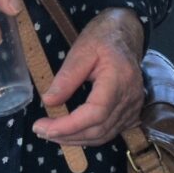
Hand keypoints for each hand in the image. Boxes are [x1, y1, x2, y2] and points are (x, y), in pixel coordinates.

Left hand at [35, 9, 146, 146]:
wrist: (125, 33)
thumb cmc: (103, 37)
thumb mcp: (81, 50)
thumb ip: (66, 77)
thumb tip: (48, 102)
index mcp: (119, 79)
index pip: (95, 113)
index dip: (68, 126)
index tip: (43, 127)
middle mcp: (130, 98)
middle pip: (99, 129)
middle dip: (67, 136)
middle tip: (40, 131)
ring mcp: (133, 107)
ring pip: (104, 135)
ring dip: (76, 139)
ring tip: (51, 134)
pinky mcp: (131, 112)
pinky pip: (110, 132)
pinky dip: (89, 136)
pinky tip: (71, 132)